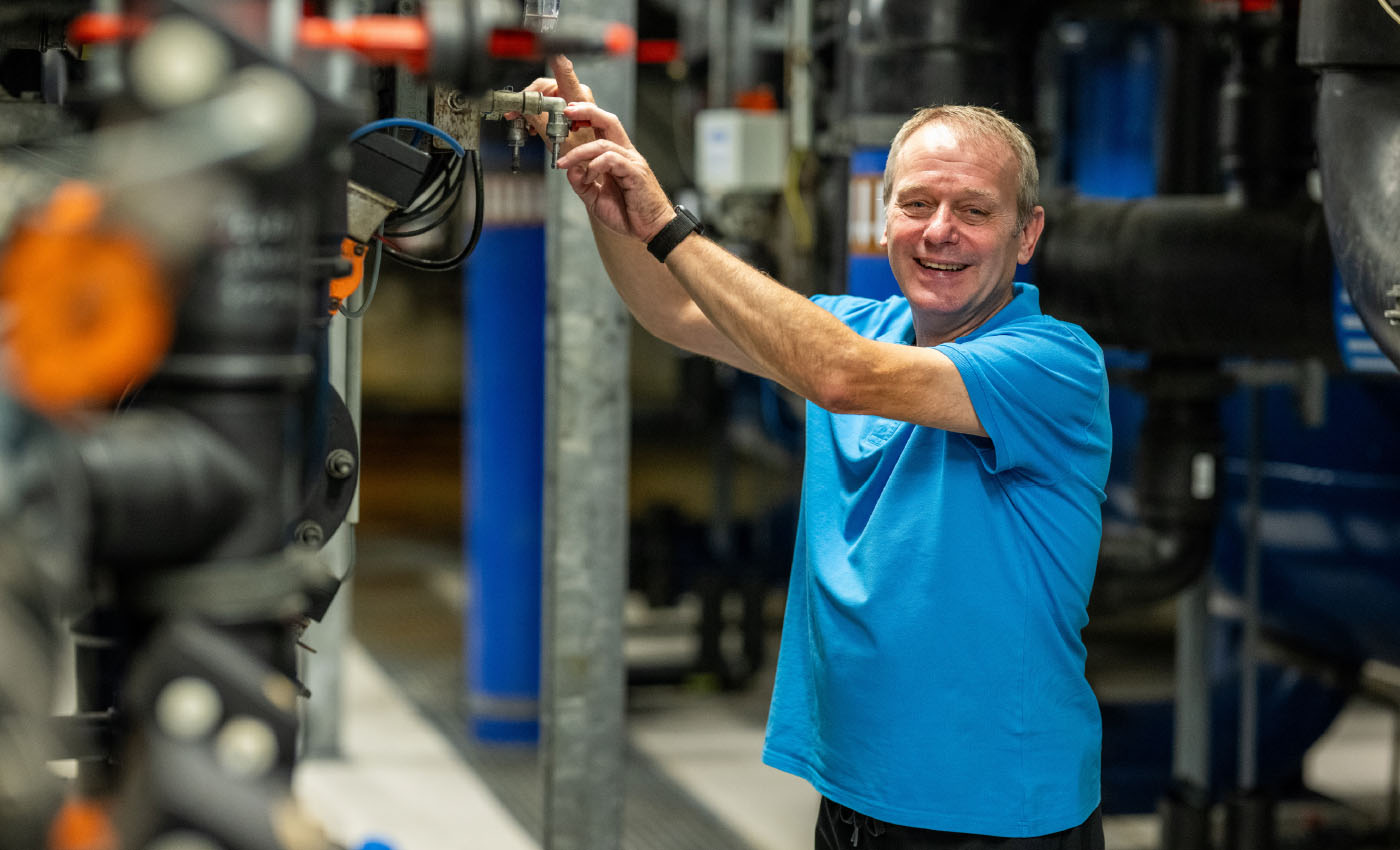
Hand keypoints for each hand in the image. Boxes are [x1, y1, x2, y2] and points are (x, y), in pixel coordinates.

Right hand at [515, 55, 595, 157]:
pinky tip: (533, 125)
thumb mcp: (554, 138)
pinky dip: (540, 113)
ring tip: (525, 125)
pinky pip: (551, 102)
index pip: (563, 68)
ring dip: (533, 110)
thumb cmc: (583, 153)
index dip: (552, 55)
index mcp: (576, 97)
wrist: (594, 164)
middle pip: (544, 85)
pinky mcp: (573, 105)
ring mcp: (576, 98)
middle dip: (528, 100)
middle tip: (515, 114)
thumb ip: (536, 118)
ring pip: (545, 95)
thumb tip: (519, 107)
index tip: (542, 39)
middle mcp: (577, 92)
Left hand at [554, 101, 673, 242]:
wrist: (651, 230)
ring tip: (564, 164)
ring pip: (603, 144)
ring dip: (580, 152)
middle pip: (608, 122)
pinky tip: (589, 178)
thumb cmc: (629, 214)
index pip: (603, 127)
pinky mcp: (636, 173)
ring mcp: (632, 162)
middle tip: (567, 112)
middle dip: (587, 112)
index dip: (586, 116)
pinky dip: (595, 166)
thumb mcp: (596, 199)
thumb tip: (570, 169)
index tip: (567, 113)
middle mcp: (627, 155)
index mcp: (618, 157)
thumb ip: (582, 184)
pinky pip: (612, 160)